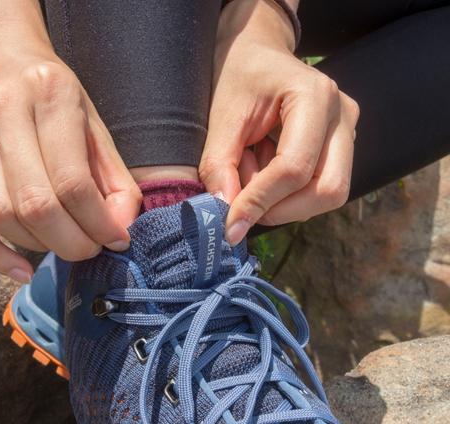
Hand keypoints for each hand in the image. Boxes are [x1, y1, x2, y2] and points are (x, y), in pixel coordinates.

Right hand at [0, 1, 140, 281]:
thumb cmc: (55, 96)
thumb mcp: (94, 124)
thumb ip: (115, 179)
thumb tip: (120, 232)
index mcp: (50, 95)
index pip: (73, 181)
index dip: (97, 223)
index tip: (115, 241)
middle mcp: (3, 110)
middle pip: (33, 204)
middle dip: (69, 243)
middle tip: (89, 250)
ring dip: (36, 247)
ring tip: (60, 245)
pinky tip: (21, 268)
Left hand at [200, 0, 359, 243]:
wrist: (257, 53)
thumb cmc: (238, 76)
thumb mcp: (221, 117)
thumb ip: (219, 165)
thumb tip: (224, 212)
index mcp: (315, 97)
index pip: (294, 168)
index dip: (259, 202)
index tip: (228, 225)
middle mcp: (342, 115)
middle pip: (327, 190)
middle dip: (279, 209)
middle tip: (239, 203)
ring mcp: (348, 131)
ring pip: (328, 194)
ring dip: (281, 200)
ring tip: (248, 170)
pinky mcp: (341, 146)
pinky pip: (320, 186)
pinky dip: (285, 192)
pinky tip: (262, 167)